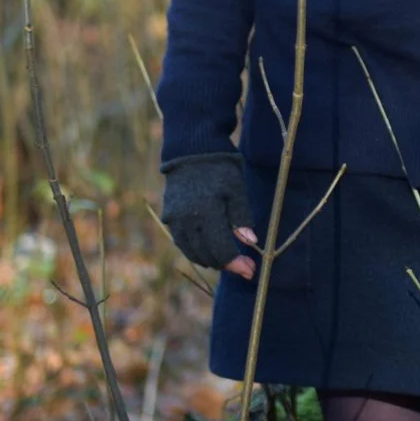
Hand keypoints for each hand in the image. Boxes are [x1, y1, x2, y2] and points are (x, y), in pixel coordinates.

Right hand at [159, 154, 258, 278]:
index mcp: (207, 212)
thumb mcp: (237, 189)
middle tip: (244, 267)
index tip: (250, 270)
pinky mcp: (169, 217)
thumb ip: (242, 217)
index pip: (222, 250)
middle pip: (207, 255)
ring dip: (211, 260)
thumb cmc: (220, 168)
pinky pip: (182, 242)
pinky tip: (209, 250)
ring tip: (228, 260)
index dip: (237, 264)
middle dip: (227, 265)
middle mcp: (188, 220)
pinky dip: (195, 250)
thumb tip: (250, 242)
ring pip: (192, 252)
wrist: (191, 150)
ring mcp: (175, 220)